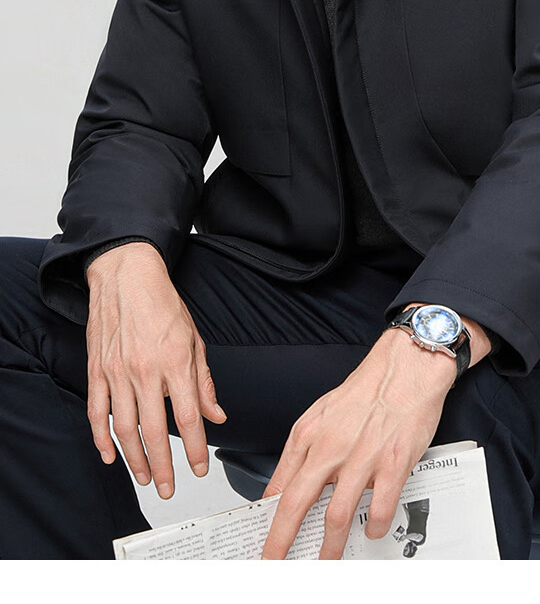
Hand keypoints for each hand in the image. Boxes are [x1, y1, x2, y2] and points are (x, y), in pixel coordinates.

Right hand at [85, 242, 226, 497]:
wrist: (126, 276)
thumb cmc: (163, 304)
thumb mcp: (194, 338)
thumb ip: (204, 382)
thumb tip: (217, 416)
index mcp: (175, 362)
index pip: (188, 417)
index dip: (194, 448)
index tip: (199, 469)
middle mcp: (145, 370)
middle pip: (154, 431)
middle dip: (163, 466)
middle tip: (168, 489)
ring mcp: (117, 372)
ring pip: (124, 428)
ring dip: (134, 459)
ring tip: (145, 478)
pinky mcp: (97, 370)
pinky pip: (97, 412)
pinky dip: (101, 439)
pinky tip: (110, 456)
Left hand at [260, 325, 457, 559]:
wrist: (405, 368)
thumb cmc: (365, 391)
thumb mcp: (320, 413)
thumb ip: (303, 449)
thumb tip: (286, 484)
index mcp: (309, 434)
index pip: (279, 485)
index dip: (268, 518)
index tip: (263, 538)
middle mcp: (332, 447)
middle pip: (297, 504)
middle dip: (281, 541)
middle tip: (274, 563)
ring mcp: (363, 457)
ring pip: (338, 515)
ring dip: (330, 546)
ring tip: (326, 560)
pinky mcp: (394, 463)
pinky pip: (381, 508)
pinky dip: (375, 527)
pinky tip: (372, 530)